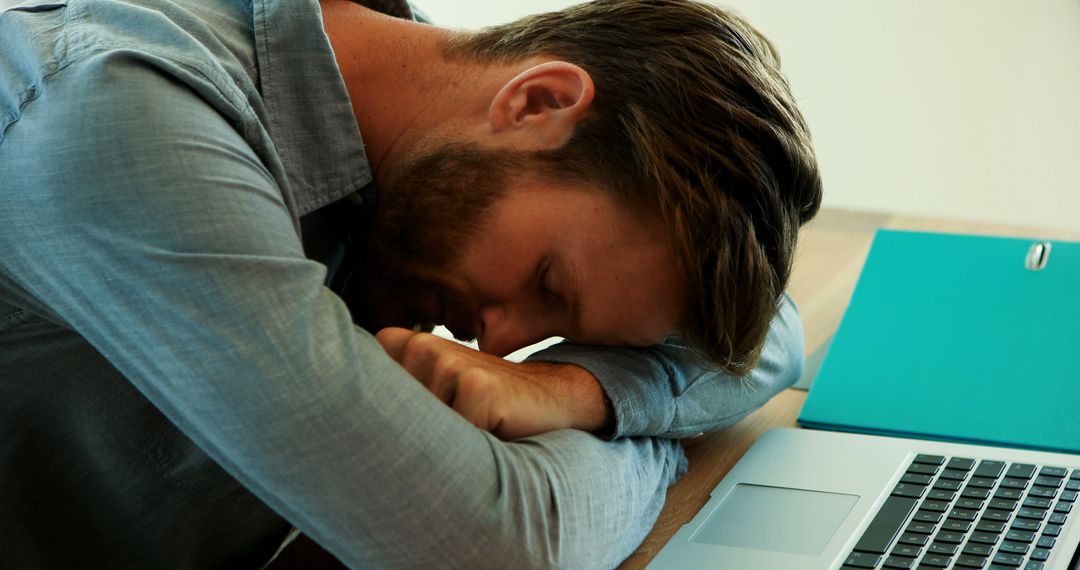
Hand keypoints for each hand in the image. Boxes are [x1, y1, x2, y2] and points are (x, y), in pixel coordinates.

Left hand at [375, 327, 612, 439]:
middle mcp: (421, 346)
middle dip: (418, 437)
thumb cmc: (486, 406)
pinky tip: (493, 426)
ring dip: (446, 442)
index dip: (392, 425)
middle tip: (457, 423)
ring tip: (474, 423)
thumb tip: (347, 434)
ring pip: (419, 431)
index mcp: (404, 346)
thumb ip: (394, 402)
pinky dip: (471, 446)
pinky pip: (454, 437)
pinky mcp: (475, 385)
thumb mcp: (435, 401)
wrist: (549, 400)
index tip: (424, 420)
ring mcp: (447, 363)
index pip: (365, 397)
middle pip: (390, 421)